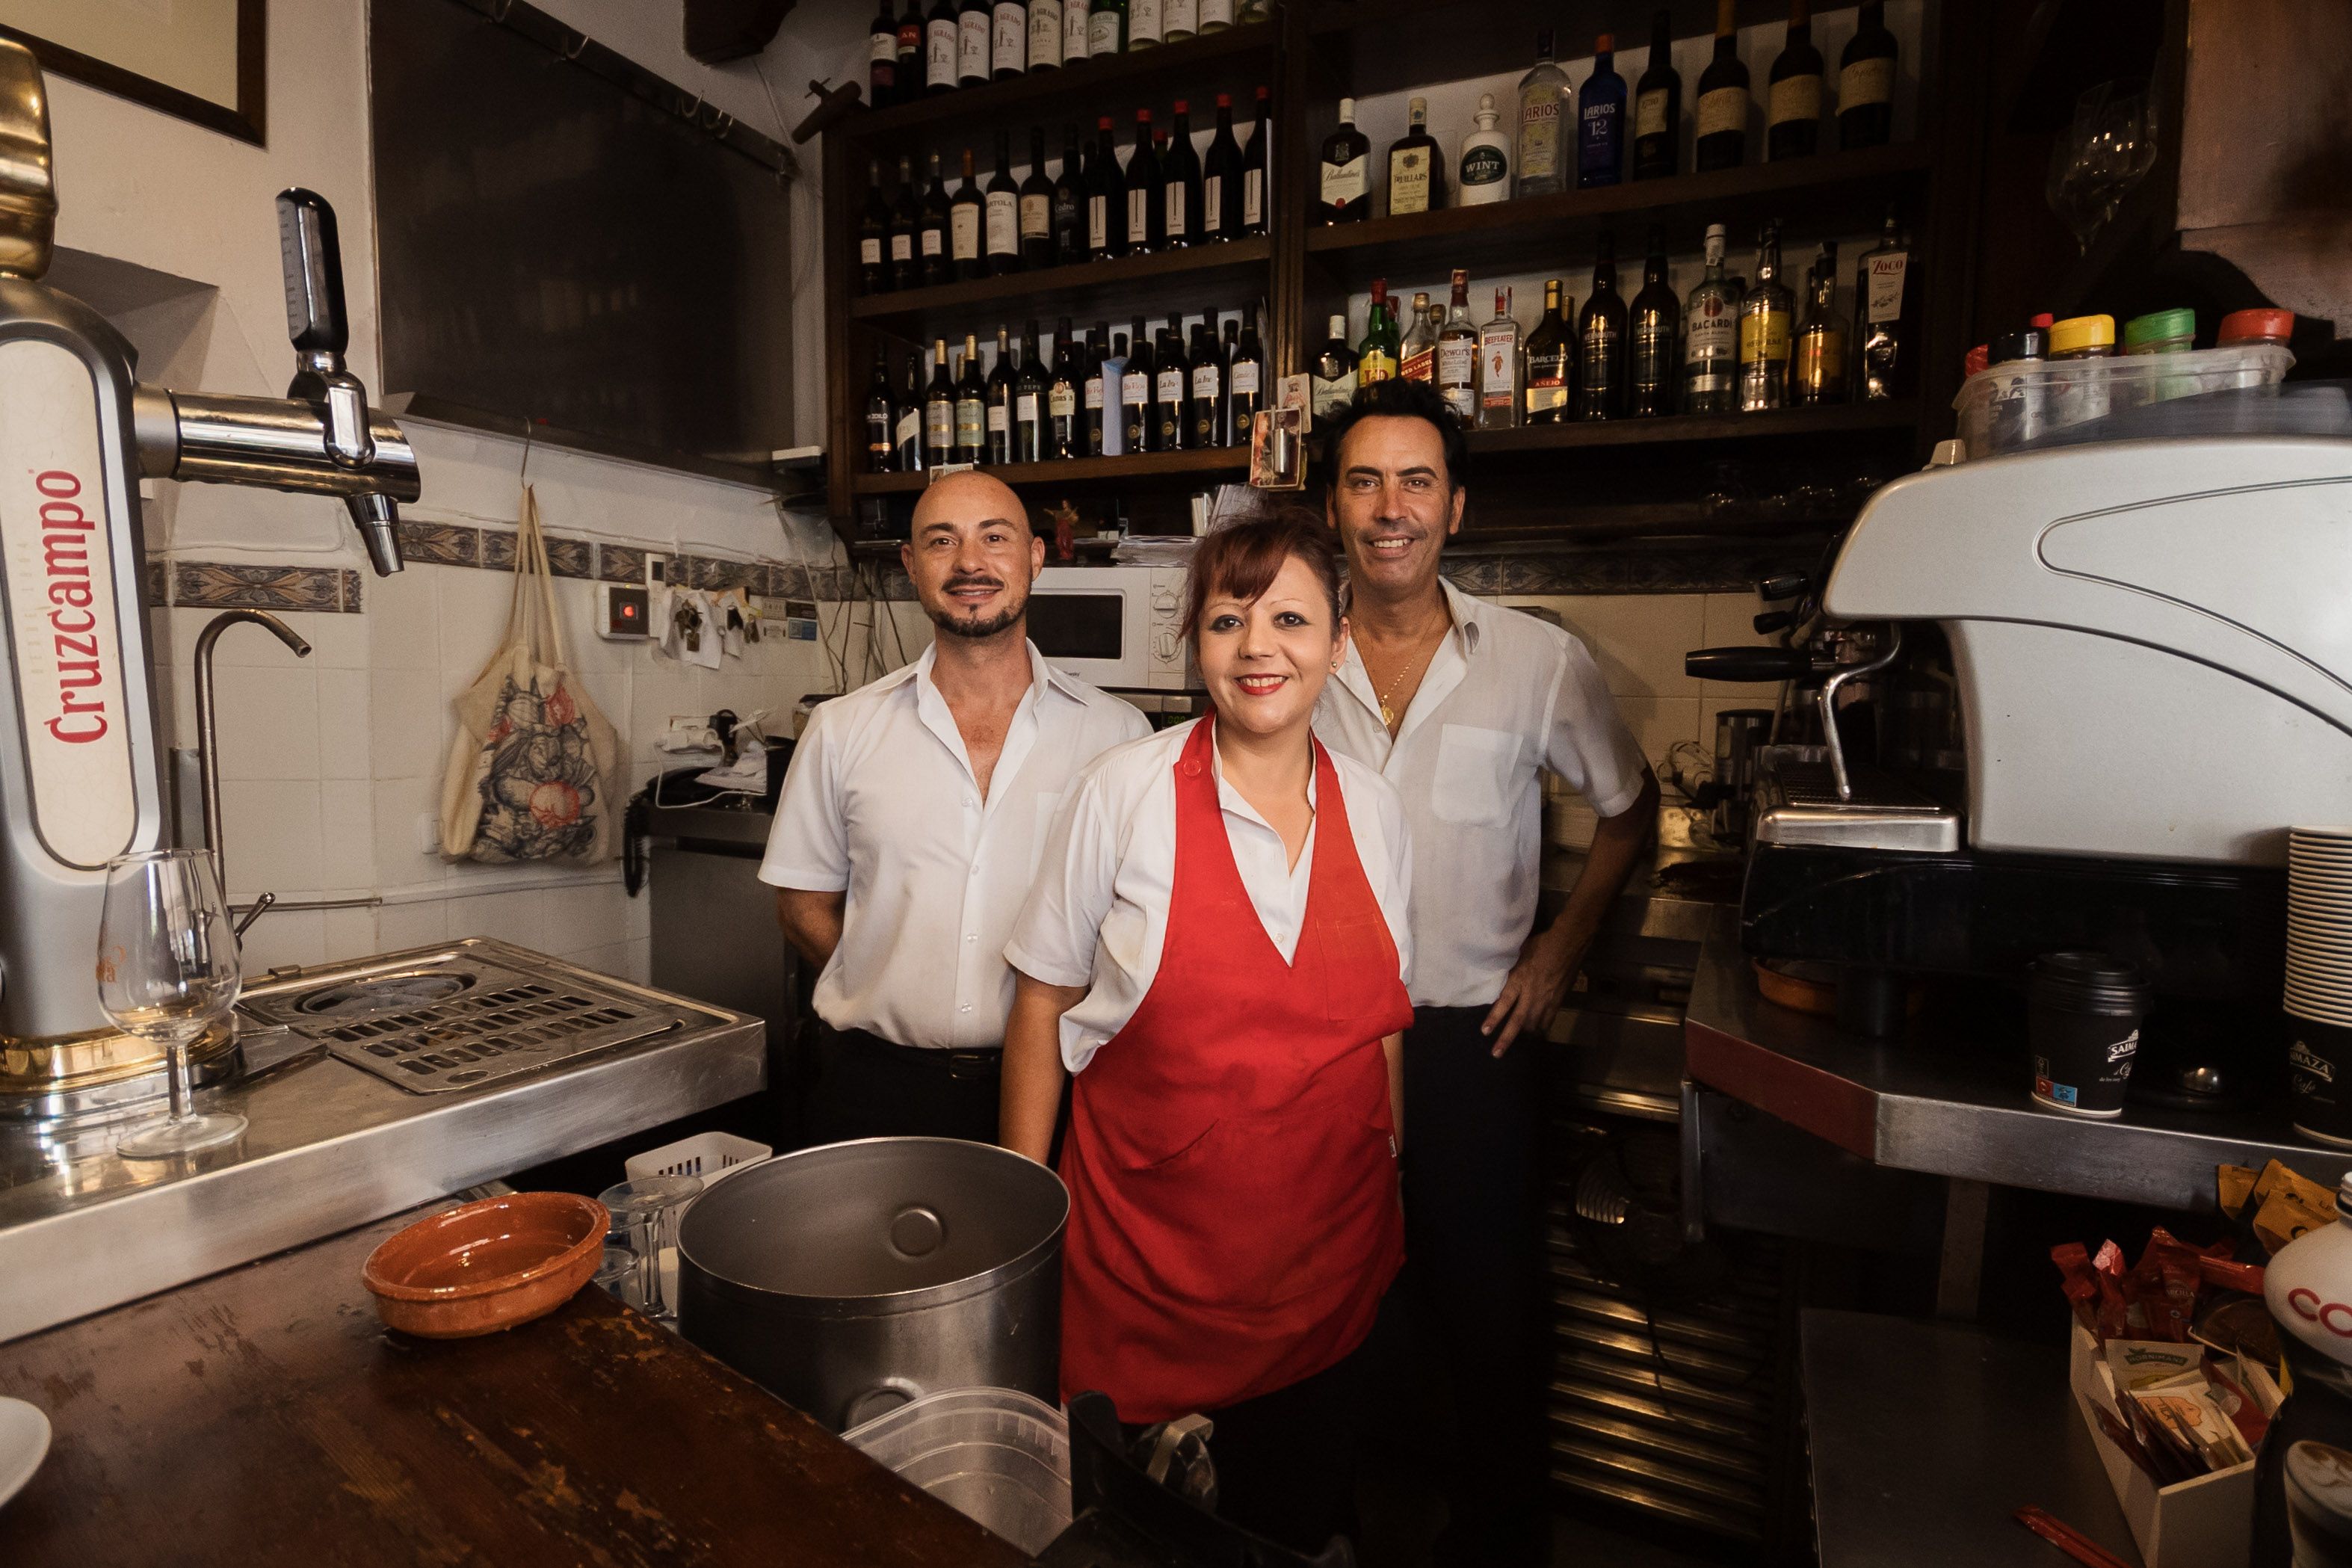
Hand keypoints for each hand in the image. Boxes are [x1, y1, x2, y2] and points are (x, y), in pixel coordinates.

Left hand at [1479, 935, 1583, 1056]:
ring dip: (1524, 1033)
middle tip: (1496, 1053)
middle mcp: (1531, 994)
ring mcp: (1546, 999)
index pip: (1504, 1003)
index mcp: (1520, 980)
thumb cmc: (1542, 944)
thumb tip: (1501, 974)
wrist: (1568, 944)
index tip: (1485, 1031)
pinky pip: (1548, 1019)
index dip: (1494, 1018)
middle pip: (1517, 1021)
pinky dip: (1541, 1026)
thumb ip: (1511, 969)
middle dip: (1506, 1038)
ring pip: (1533, 1024)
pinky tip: (1537, 1031)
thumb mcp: (1519, 954)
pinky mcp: (1558, 1001)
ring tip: (1516, 1042)